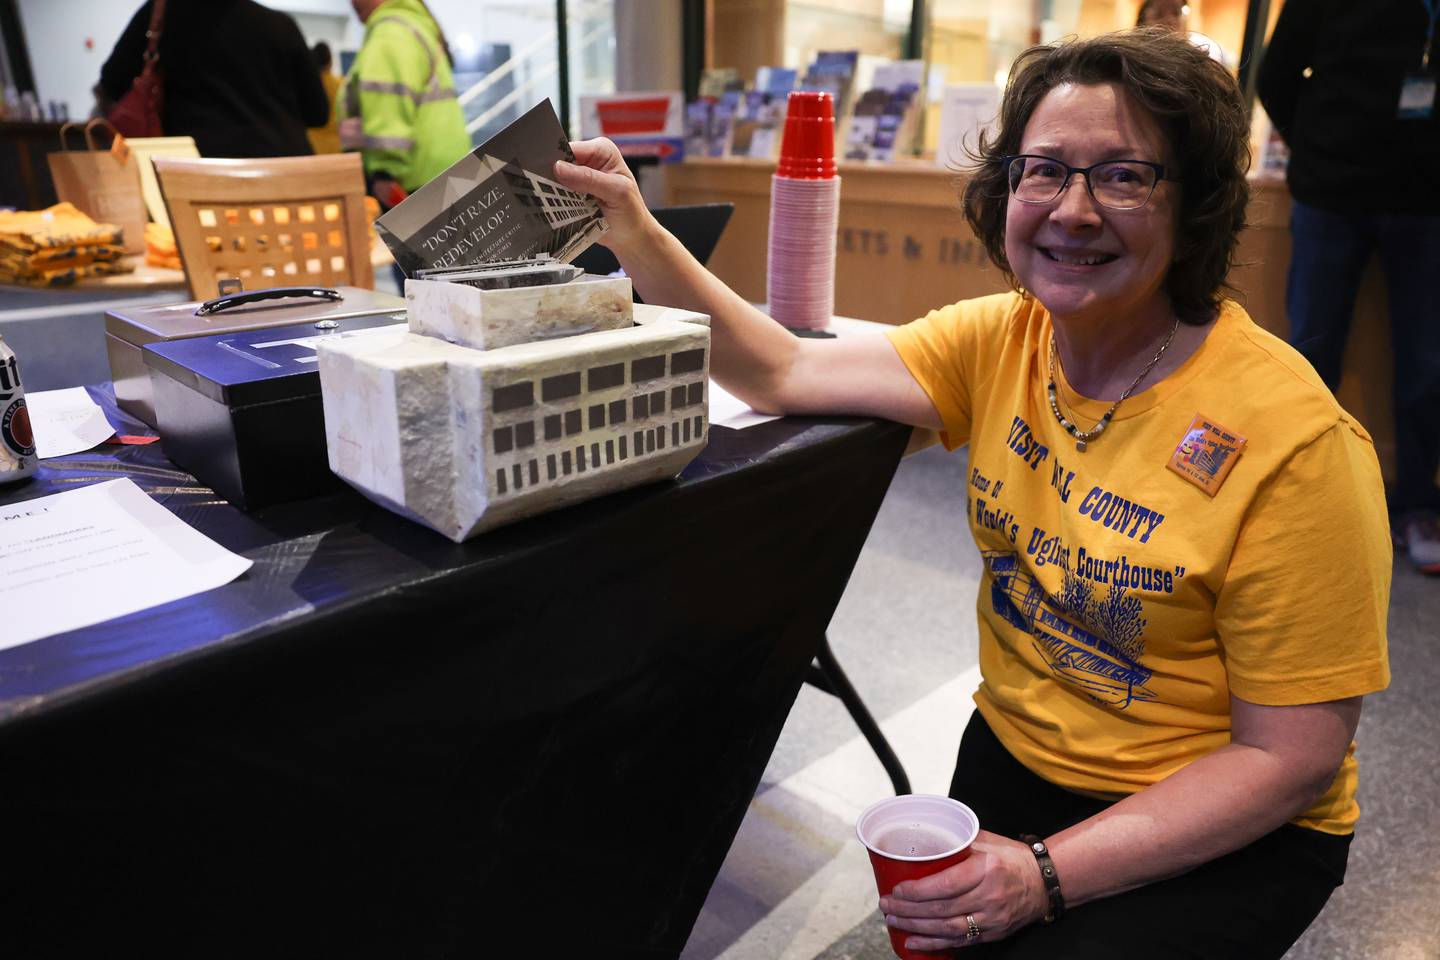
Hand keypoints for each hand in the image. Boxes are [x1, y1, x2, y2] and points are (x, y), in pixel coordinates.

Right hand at [552, 138, 656, 251]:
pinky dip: (555, 203)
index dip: (557, 161)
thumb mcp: (616, 192)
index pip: (570, 149)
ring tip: (558, 204)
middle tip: (553, 193)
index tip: (548, 175)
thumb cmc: (632, 213)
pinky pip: (556, 195)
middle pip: (559, 163)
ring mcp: (579, 178)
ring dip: (553, 192)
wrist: (631, 237)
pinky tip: (557, 210)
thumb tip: (559, 168)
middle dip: (554, 178)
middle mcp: (589, 160)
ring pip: (554, 180)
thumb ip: (589, 179)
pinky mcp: (573, 194)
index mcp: (602, 150)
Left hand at [878, 831, 1049, 950]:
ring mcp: (992, 919)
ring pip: (947, 928)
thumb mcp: (986, 840)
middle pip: (942, 909)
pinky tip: (914, 941)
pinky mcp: (992, 933)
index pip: (946, 884)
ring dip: (916, 927)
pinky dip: (934, 943)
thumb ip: (957, 840)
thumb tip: (923, 833)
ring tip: (893, 921)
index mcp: (986, 869)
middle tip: (886, 906)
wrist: (1045, 882)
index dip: (918, 891)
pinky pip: (959, 941)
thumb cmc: (1011, 858)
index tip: (897, 890)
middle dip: (908, 910)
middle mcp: (990, 896)